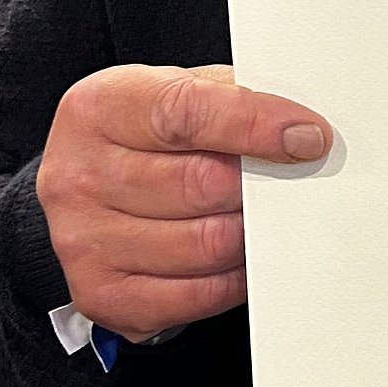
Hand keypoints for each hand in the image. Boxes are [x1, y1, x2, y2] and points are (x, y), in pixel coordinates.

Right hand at [36, 63, 330, 342]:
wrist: (82, 192)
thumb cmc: (141, 138)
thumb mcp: (172, 91)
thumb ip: (229, 98)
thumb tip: (299, 127)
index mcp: (98, 109)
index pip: (185, 114)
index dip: (256, 125)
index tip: (308, 137)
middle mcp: (79, 175)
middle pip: (201, 184)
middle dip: (260, 184)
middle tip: (291, 181)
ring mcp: (84, 241)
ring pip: (207, 244)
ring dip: (252, 233)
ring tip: (263, 216)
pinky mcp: (103, 295)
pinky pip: (199, 294)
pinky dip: (236, 276)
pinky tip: (241, 254)